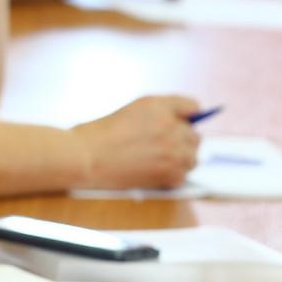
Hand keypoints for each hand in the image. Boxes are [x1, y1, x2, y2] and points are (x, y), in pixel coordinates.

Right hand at [73, 95, 200, 187]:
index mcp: (160, 106)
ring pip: (193, 157)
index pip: (192, 107)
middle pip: (195, 136)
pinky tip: (152, 172)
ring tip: (157, 160)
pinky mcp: (170, 174)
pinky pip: (183, 175)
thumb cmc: (102, 132)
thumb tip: (193, 115)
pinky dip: (172, 175)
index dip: (184, 117)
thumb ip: (165, 108)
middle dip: (182, 140)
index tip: (179, 122)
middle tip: (160, 146)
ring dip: (180, 159)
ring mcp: (173, 152)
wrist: (86, 157)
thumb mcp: (135, 107)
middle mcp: (171, 127)